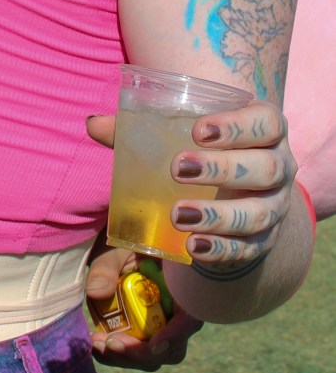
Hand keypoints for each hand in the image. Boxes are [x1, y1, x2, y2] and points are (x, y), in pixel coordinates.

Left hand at [85, 243, 202, 370]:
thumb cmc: (125, 244)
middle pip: (172, 349)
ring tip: (96, 344)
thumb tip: (95, 293)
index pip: (190, 320)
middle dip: (141, 354)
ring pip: (154, 357)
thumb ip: (106, 267)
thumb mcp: (116, 250)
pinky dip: (118, 354)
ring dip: (126, 358)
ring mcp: (163, 327)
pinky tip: (97, 344)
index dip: (175, 336)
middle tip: (110, 344)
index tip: (153, 345)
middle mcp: (178, 314)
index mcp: (183, 289)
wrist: (118, 248)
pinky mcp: (145, 335)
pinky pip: (138, 353)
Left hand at [87, 101, 295, 268]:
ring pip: (257, 213)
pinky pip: (248, 249)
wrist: (237, 191)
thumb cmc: (204, 150)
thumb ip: (139, 129)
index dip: (238, 126)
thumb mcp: (181, 135)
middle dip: (222, 168)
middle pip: (265, 168)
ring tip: (179, 215)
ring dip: (218, 215)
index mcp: (265, 130)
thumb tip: (93, 124)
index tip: (198, 129)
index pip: (265, 123)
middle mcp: (278, 167)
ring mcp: (274, 207)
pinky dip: (220, 249)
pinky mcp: (263, 241)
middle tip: (177, 168)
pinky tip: (193, 247)